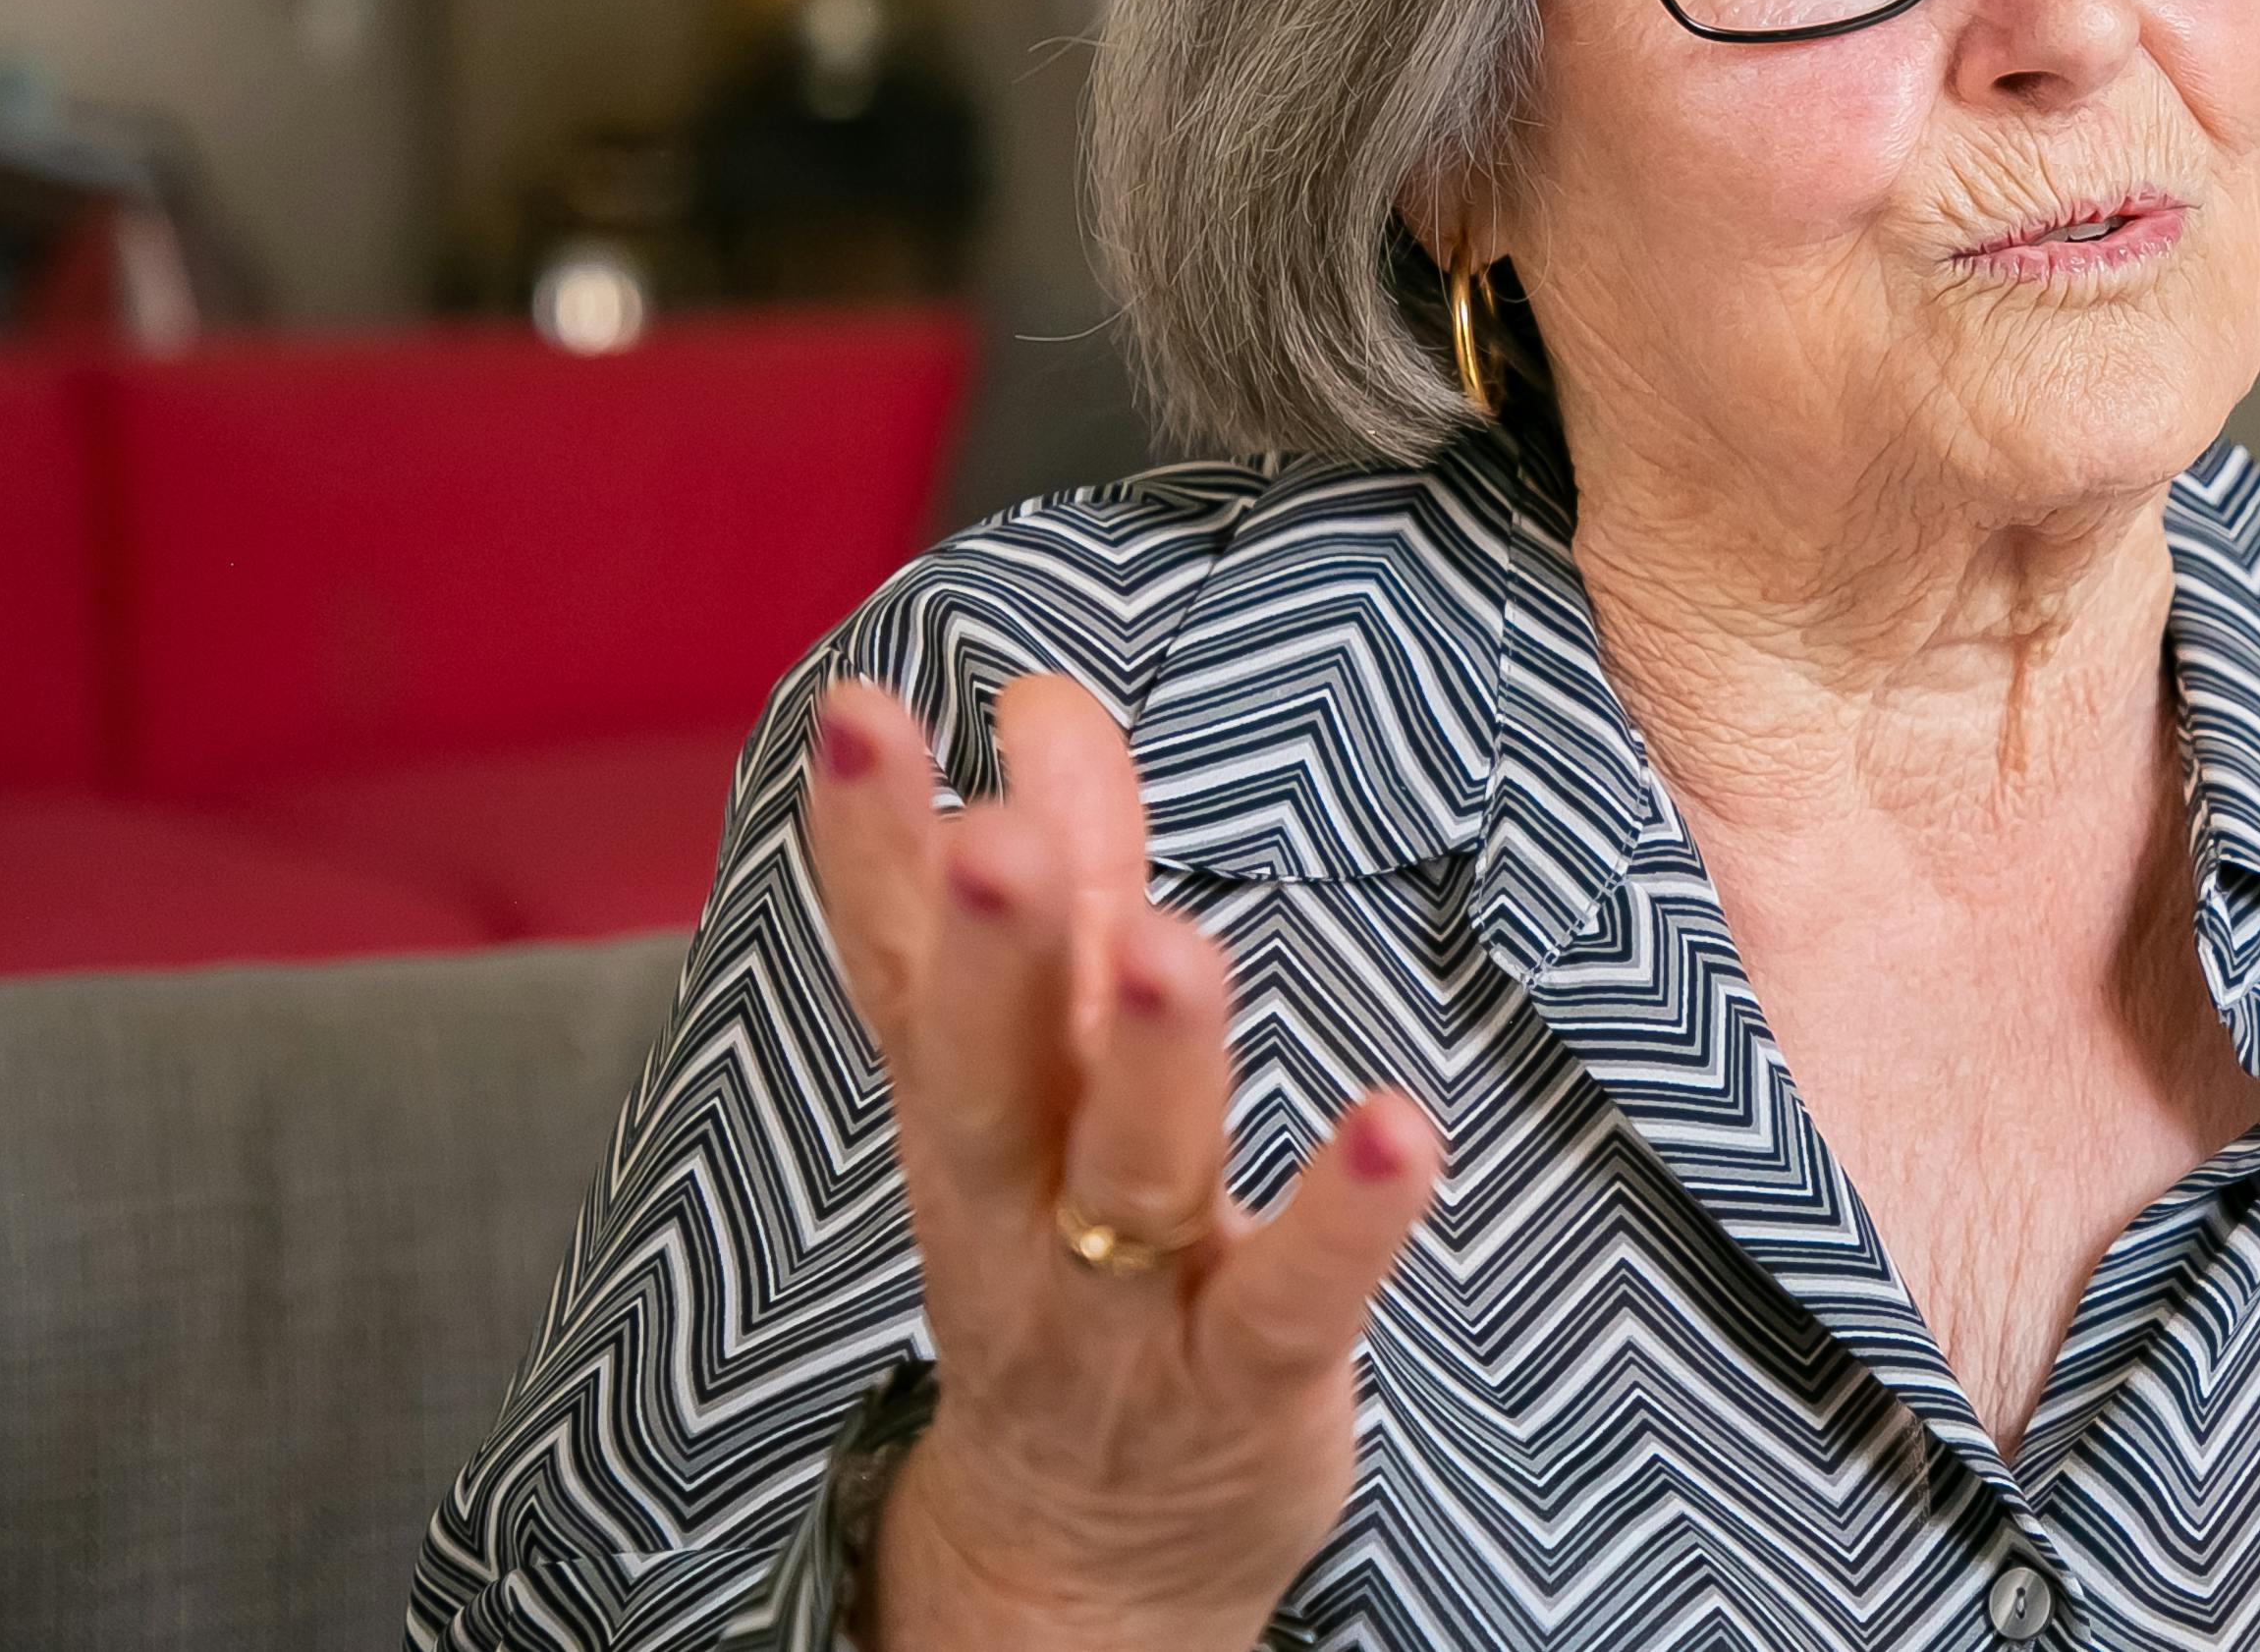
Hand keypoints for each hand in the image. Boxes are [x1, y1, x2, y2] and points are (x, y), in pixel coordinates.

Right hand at [803, 672, 1438, 1651]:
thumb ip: (1066, 886)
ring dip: (1150, 1064)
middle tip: (993, 828)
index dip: (872, 851)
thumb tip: (1045, 699)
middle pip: (986, 1077)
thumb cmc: (1071, 1267)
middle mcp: (1021, 1210)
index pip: (903, 972)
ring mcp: (1125, 1310)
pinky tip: (1397, 1125)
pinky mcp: (1245, 1387)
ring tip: (1179, 945)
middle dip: (990, 950)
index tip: (862, 718)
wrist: (1085, 1561)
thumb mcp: (1050, 1078)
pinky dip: (1343, 1219)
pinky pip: (1289, 1302)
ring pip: (1127, 1183)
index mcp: (971, 1117)